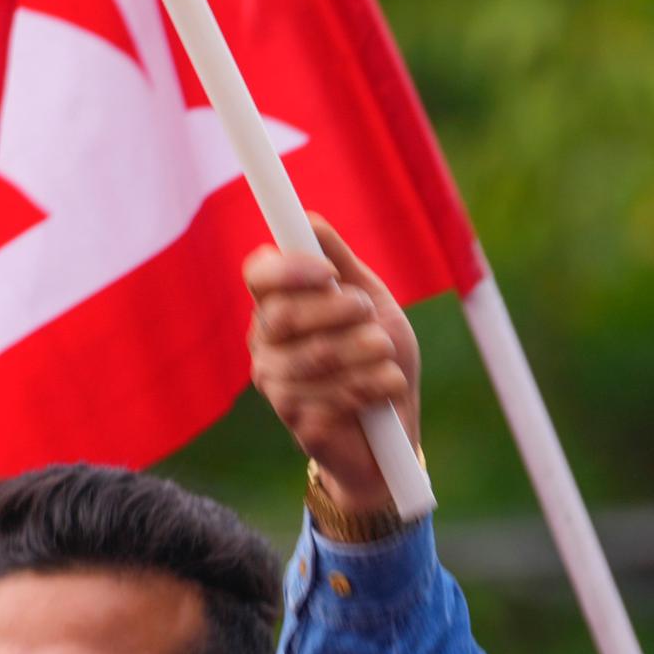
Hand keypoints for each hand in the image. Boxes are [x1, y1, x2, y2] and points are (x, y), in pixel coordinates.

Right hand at [244, 221, 420, 522]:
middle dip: (337, 311)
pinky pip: (329, 396)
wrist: (394, 435)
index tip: (328, 273)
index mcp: (279, 307)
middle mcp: (266, 344)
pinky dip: (370, 388)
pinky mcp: (295, 421)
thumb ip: (343, 265)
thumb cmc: (379, 361)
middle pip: (284, 314)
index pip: (259, 274)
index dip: (289, 268)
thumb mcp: (372, 304)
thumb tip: (310, 218)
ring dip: (365, 354)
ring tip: (387, 359)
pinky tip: (383, 392)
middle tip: (370, 317)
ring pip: (314, 356)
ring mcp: (275, 385)